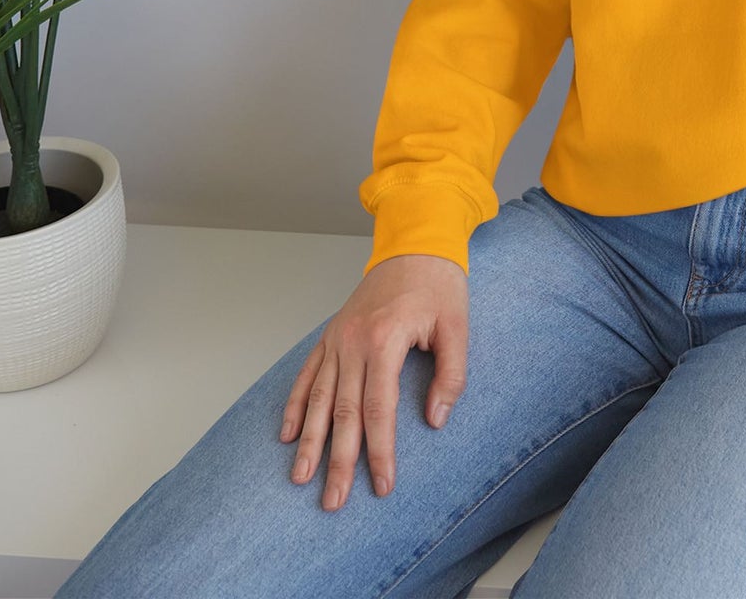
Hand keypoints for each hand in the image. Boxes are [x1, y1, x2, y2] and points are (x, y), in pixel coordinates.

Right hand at [281, 253, 467, 511]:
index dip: (380, 451)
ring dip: (309, 441)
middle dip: (337, 460)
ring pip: (318, 398)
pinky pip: (307, 374)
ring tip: (300, 478)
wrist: (415, 244)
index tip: (381, 485)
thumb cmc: (439, 285)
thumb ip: (451, 375)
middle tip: (333, 501)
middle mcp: (353, 342)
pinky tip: (287, 434)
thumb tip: (435, 420)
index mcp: (385, 340)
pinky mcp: (331, 335)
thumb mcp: (457, 327)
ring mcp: (338, 338)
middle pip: (342, 412)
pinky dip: (295, 405)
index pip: (378, 409)